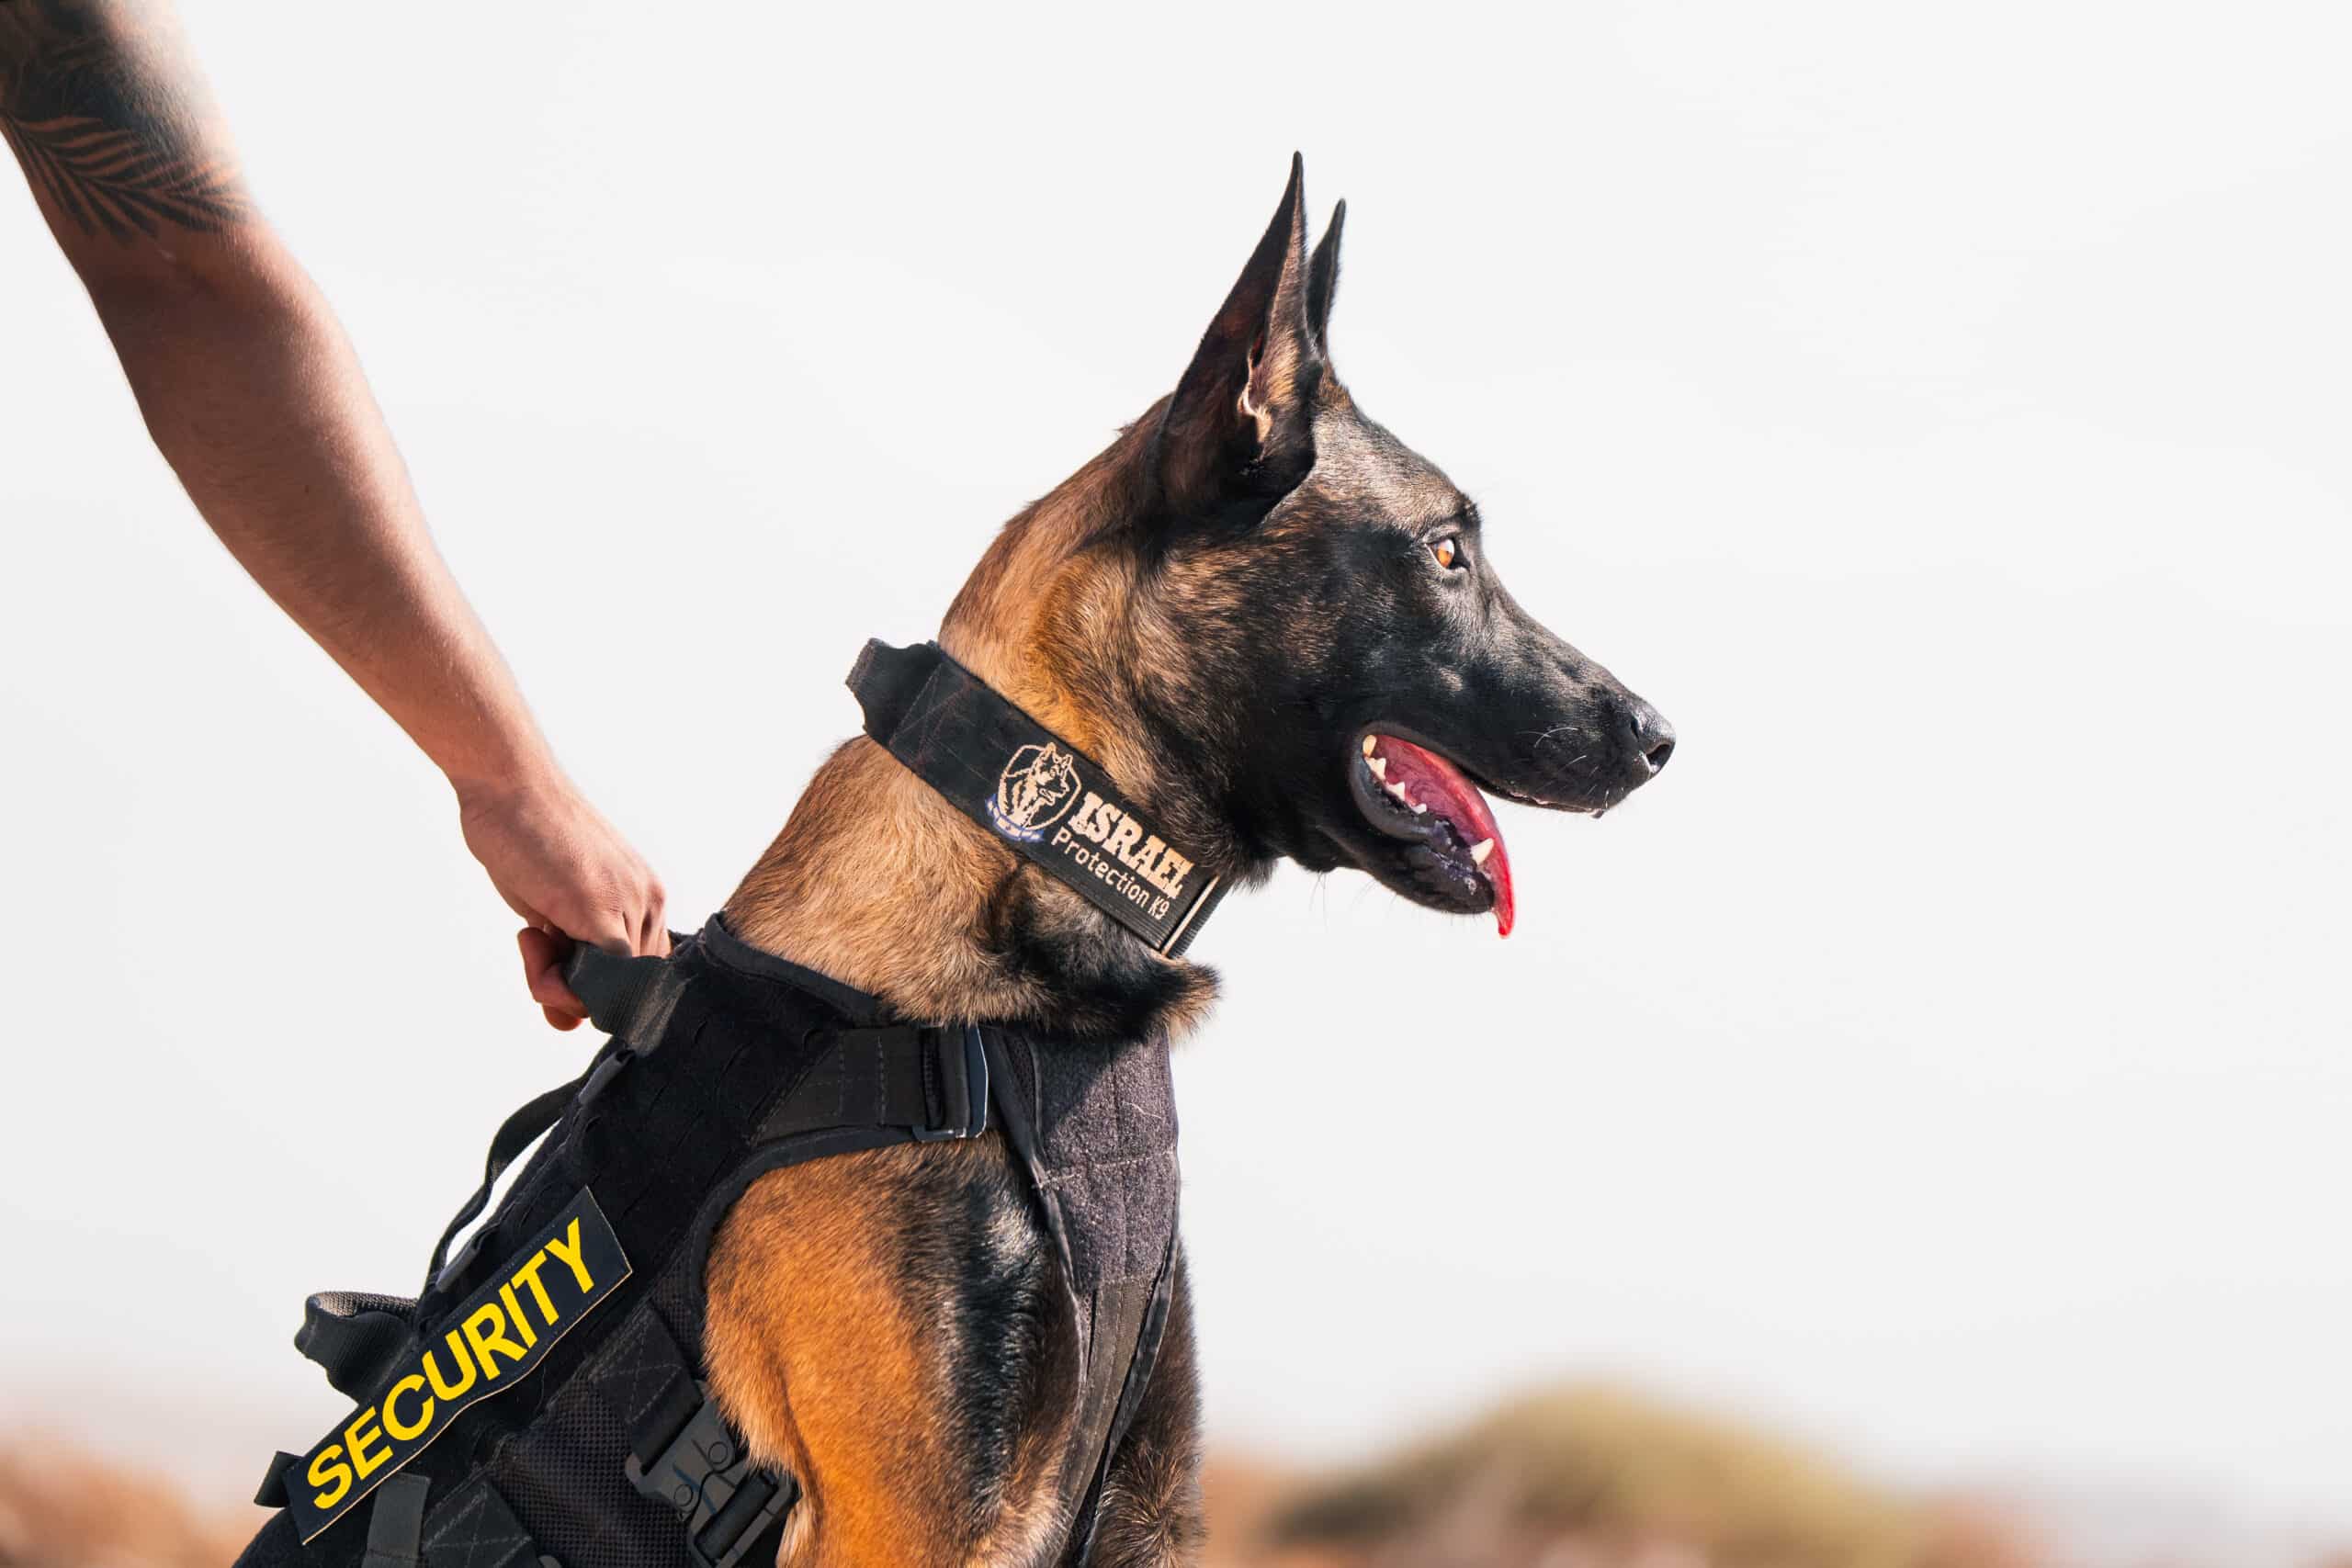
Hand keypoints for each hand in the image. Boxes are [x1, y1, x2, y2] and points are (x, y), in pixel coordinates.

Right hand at [455, 772, 668, 1029]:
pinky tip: (531, 937)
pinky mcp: (601, 910)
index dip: (594, 987)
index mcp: (645, 897)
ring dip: (557, 984)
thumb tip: (568, 1025)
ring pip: (607, 991)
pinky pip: (598, 980)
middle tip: (534, 947)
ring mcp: (630, 905)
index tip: (551, 960)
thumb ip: (567, 960)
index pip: (637, 975)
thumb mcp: (551, 909)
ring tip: (531, 937)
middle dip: (574, 990)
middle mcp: (649, 901)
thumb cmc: (527, 838)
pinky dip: (559, 983)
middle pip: (623, 989)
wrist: (510, 786)